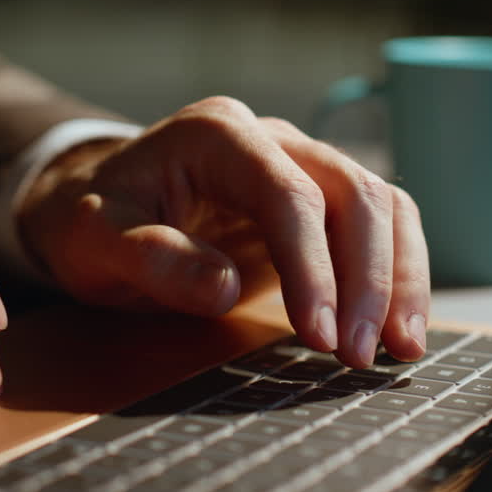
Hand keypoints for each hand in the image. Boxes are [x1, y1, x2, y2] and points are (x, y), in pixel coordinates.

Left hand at [19, 97, 429, 368]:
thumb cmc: (93, 222)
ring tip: (398, 349)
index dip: (311, 267)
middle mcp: (269, 139)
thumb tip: (225, 288)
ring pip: (380, 205)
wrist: (94, 205)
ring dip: (398, 278)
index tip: (317, 336)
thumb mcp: (94, 241)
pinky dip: (396, 275)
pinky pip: (378, 227)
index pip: (288, 195)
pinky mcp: (316, 203)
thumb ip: (150, 257)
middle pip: (352, 192)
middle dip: (368, 278)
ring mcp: (299, 165)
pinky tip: (396, 327)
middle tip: (357, 356)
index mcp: (216, 135)